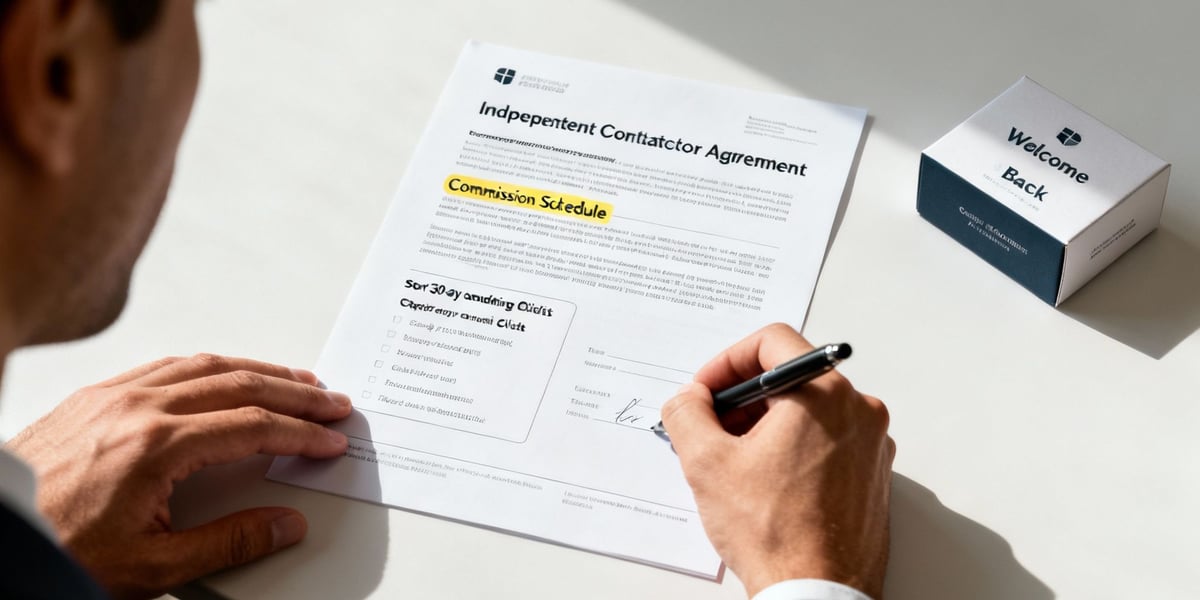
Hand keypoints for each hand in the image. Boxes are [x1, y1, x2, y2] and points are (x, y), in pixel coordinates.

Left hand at [5, 354, 351, 598]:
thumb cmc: (57, 550)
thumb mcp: (152, 568)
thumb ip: (229, 542)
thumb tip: (284, 524)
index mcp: (156, 447)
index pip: (252, 426)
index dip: (300, 433)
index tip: (329, 439)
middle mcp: (135, 409)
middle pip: (237, 384)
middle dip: (294, 393)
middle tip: (331, 402)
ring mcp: (111, 397)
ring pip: (203, 366)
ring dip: (257, 370)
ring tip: (293, 381)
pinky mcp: (92, 398)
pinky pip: (164, 365)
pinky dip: (209, 366)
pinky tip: (224, 372)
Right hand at [661, 324, 893, 598]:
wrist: (816, 593)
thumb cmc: (775, 534)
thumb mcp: (706, 463)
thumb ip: (687, 413)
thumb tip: (689, 399)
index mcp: (825, 394)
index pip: (772, 342)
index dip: (728, 361)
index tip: (707, 391)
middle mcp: (859, 411)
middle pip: (792, 377)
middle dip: (743, 398)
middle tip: (712, 427)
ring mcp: (872, 446)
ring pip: (810, 411)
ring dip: (767, 425)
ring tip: (735, 461)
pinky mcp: (873, 476)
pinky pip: (828, 442)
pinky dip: (794, 449)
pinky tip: (765, 482)